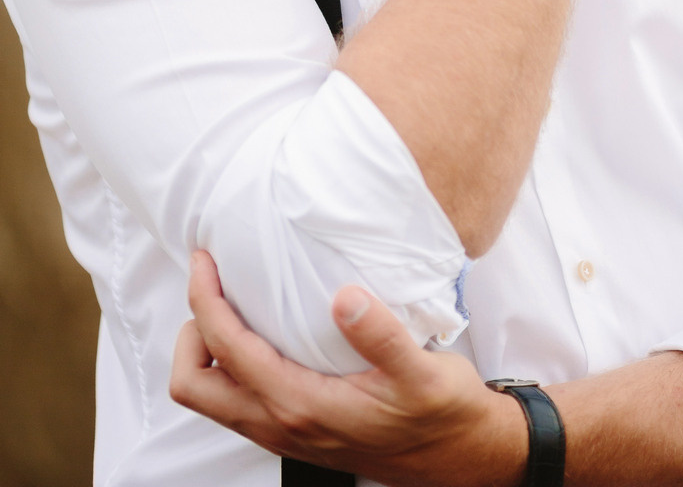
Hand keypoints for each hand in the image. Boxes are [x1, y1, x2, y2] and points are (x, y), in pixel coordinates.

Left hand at [170, 252, 526, 485]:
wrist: (458, 458)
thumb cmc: (440, 415)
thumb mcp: (421, 373)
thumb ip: (383, 336)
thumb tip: (345, 297)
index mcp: (300, 406)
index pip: (227, 351)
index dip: (206, 301)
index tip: (205, 259)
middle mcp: (280, 423)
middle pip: (194, 387)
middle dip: (189, 330)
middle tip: (211, 281)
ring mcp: (284, 431)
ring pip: (211, 397)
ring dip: (206, 348)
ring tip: (230, 298)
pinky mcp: (294, 428)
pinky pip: (236, 398)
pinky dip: (229, 363)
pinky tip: (262, 328)